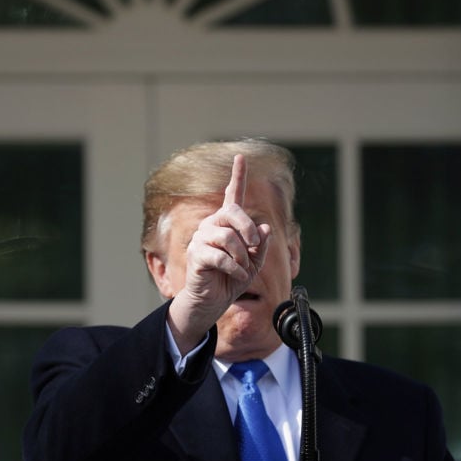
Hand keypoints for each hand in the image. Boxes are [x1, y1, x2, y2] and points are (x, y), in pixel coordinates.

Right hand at [167, 154, 270, 351]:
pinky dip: (234, 268)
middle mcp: (211, 226)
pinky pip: (220, 256)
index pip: (231, 195)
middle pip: (232, 213)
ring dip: (242, 256)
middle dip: (248, 229)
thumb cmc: (231, 280)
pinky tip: (236, 276)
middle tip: (255, 246)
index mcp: (226, 224)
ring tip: (242, 269)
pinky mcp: (196, 256)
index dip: (237, 176)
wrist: (212, 302)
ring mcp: (201, 239)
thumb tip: (264, 228)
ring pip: (227, 237)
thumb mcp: (254, 262)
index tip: (240, 157)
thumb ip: (260, 245)